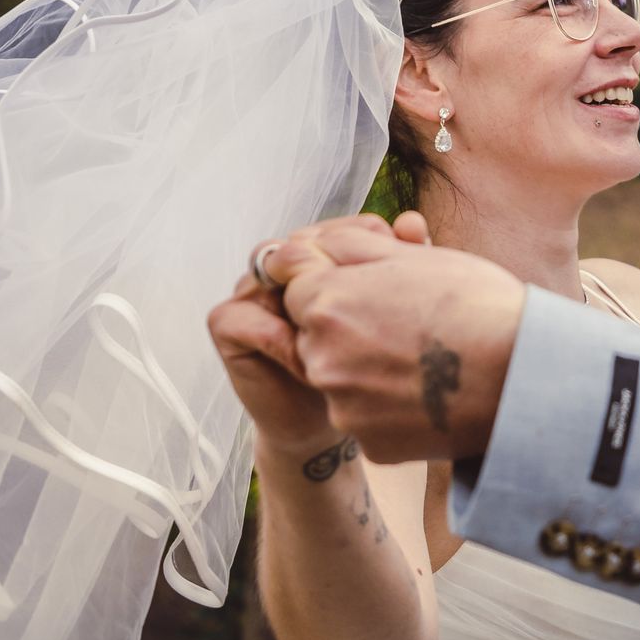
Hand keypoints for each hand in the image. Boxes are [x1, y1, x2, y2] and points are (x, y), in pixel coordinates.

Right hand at [217, 210, 435, 452]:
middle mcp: (287, 264)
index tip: (408, 275)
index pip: (351, 227)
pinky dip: (280, 339)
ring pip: (274, 268)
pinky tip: (310, 365)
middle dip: (343, 268)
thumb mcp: (393, 312)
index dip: (378, 245)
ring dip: (308, 303)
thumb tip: (411, 221)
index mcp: (329, 253)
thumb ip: (405, 266)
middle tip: (374, 303)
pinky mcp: (227, 323)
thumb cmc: (368, 363)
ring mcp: (253, 289)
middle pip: (308, 240)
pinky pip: (245, 315)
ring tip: (342, 340)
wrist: (338, 419)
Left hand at [262, 224, 525, 462]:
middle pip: (315, 331)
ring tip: (424, 358)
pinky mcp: (371, 444)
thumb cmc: (477, 303)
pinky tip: (431, 391)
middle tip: (406, 320)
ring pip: (341, 377)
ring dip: (368, 365)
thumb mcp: (413, 256)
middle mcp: (321, 358)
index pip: (291, 277)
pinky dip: (391, 406)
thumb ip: (349, 245)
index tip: (363, 278)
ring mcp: (345, 407)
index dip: (327, 270)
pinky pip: (369, 417)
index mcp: (324, 303)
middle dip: (347, 322)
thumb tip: (310, 245)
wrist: (523, 375)